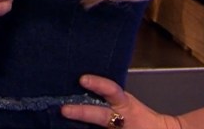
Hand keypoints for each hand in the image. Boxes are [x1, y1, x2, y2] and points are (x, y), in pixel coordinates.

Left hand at [61, 75, 182, 128]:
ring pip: (97, 128)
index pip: (111, 91)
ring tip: (65, 124)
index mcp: (125, 105)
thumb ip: (107, 96)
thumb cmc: (138, 116)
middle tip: (64, 109)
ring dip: (81, 127)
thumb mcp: (126, 103)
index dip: (98, 84)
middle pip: (100, 115)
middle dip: (82, 112)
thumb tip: (80, 83)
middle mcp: (120, 118)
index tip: (82, 79)